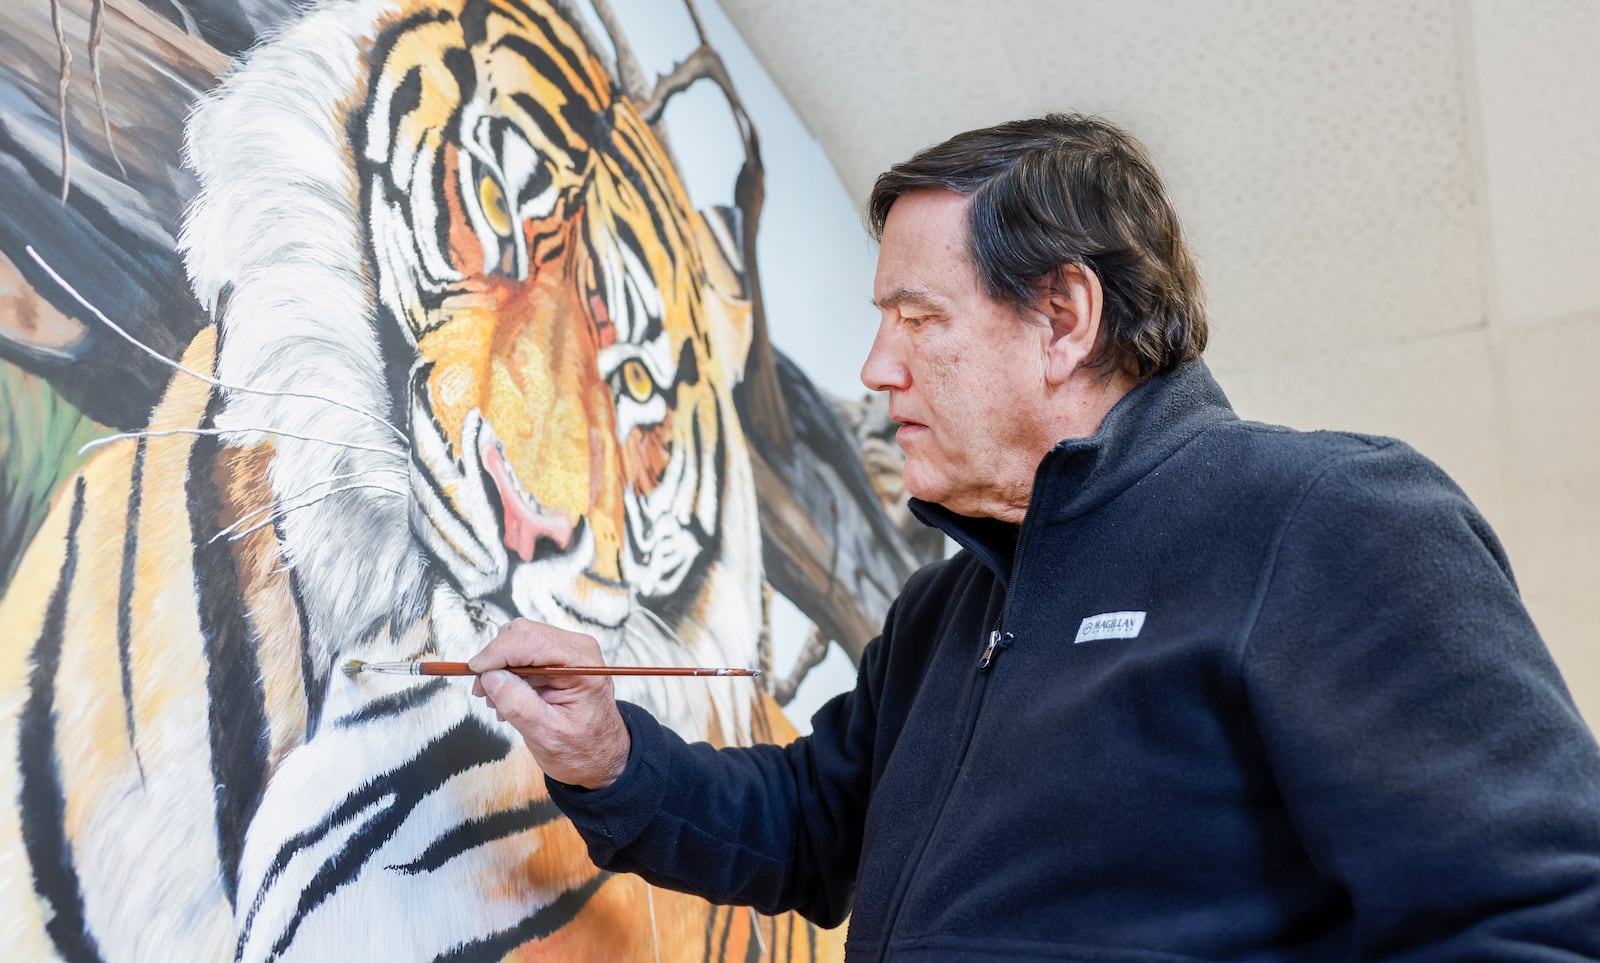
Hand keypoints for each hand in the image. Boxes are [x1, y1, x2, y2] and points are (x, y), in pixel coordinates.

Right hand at [468, 618, 631, 788]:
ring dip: (500, 667)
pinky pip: (524, 652)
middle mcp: (578, 648)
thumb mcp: (546, 734)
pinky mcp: (559, 656)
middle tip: (482, 692)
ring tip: (497, 701)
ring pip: (519, 640)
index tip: (475, 671)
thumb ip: (517, 704)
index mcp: (582, 664)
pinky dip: (508, 671)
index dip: (498, 652)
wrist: (600, 755)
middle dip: (496, 659)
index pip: (533, 641)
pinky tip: (508, 697)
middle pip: (523, 634)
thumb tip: (490, 677)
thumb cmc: (582, 748)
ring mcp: (569, 650)